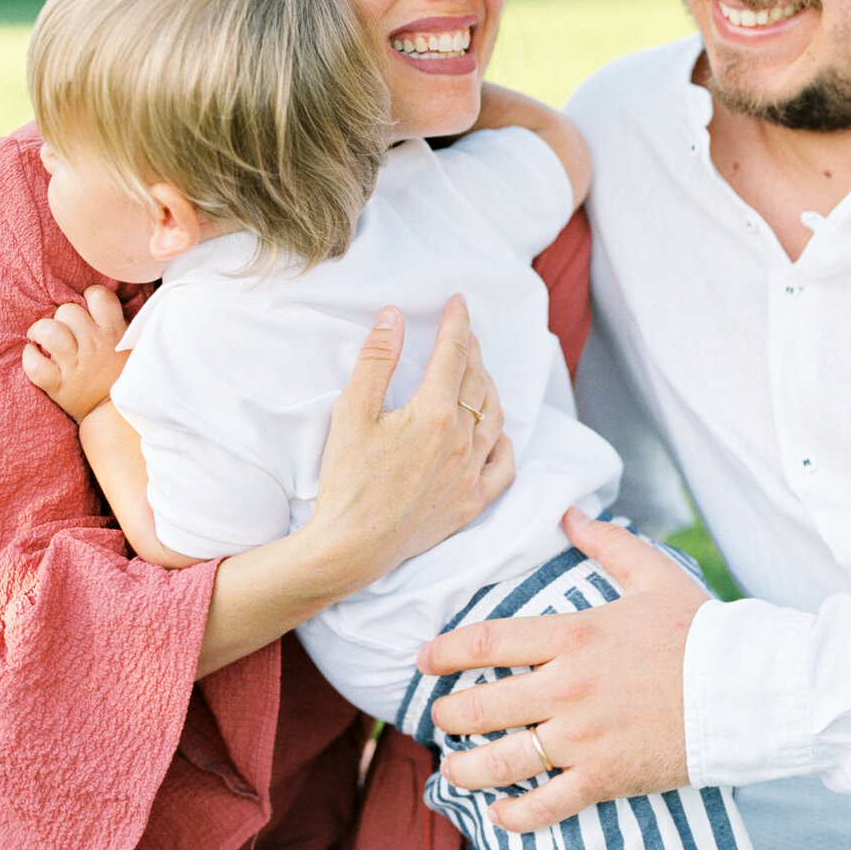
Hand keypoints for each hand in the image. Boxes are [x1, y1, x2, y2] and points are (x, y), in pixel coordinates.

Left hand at [22, 286, 128, 422]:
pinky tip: (33, 355)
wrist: (120, 417)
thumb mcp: (134, 345)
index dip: (90, 296)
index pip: (99, 296)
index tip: (88, 307)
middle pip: (68, 311)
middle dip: (63, 316)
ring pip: (48, 332)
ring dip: (40, 330)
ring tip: (41, 337)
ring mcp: (75, 366)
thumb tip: (101, 302)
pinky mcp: (58, 386)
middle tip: (65, 328)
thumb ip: (121, 323)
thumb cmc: (126, 376)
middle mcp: (94, 345)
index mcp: (115, 332)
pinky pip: (35, 366)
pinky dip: (28, 357)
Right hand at [305, 295, 513, 595]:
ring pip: (494, 417)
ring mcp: (471, 474)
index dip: (457, 323)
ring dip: (489, 387)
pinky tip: (495, 432)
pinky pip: (503, 465)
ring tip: (477, 372)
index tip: (458, 301)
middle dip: (471, 349)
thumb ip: (376, 360)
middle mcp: (462, 441)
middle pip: (477, 380)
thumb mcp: (351, 412)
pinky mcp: (471, 503)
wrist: (351, 548)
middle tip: (463, 332)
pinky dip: (503, 442)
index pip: (454, 353)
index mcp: (434, 413)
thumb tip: (394, 317)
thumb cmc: (346, 480)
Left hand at [417, 508, 707, 830]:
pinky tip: (500, 813)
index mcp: (574, 636)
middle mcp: (568, 688)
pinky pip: (546, 805)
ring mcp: (584, 738)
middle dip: (447, 715)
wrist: (746, 689)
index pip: (488, 642)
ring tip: (451, 769)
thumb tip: (568, 514)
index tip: (424, 660)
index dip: (445, 651)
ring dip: (465, 769)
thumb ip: (604, 542)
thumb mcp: (651, 573)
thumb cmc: (699, 628)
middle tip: (438, 717)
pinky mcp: (605, 778)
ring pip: (502, 762)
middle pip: (483, 706)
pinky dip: (515, 814)